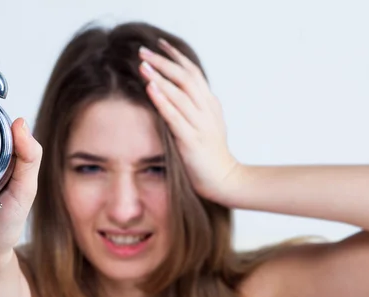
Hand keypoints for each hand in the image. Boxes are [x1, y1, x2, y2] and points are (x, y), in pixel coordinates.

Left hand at [138, 39, 244, 204]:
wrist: (225, 180)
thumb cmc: (210, 155)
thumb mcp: (205, 125)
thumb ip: (193, 108)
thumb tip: (174, 94)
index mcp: (210, 104)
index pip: (193, 72)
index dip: (176, 57)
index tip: (159, 44)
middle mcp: (207, 110)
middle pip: (186, 77)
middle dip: (163, 62)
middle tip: (143, 50)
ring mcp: (201, 125)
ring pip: (181, 94)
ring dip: (161, 77)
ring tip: (143, 65)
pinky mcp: (193, 141)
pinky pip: (176, 117)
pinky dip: (163, 101)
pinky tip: (151, 89)